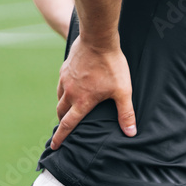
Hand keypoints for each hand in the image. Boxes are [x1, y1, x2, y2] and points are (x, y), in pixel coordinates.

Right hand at [51, 35, 136, 149]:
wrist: (98, 39)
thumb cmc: (111, 65)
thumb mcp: (123, 91)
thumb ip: (126, 113)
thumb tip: (131, 132)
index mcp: (82, 102)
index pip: (68, 125)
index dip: (61, 138)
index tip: (54, 146)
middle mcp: (70, 93)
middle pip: (60, 112)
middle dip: (61, 122)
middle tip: (64, 127)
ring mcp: (65, 80)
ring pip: (59, 98)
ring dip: (62, 106)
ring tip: (68, 108)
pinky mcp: (65, 68)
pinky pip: (61, 84)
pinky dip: (64, 90)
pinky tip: (71, 88)